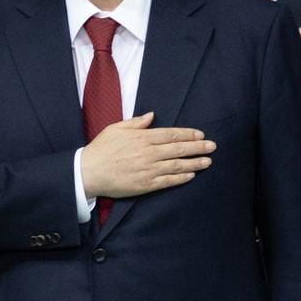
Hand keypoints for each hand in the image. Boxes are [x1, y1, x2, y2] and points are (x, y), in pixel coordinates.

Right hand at [79, 112, 214, 199]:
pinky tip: (191, 175)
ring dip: (194, 162)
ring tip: (207, 161)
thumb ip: (135, 122)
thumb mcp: (115, 129)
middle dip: (198, 147)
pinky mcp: (145, 184)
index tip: (200, 135)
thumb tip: (151, 116)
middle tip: (212, 146)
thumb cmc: (100, 149)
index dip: (188, 134)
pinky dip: (181, 178)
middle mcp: (148, 153)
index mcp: (142, 138)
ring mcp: (148, 169)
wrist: (88, 172)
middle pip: (179, 148)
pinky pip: (168, 181)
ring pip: (177, 165)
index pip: (171, 134)